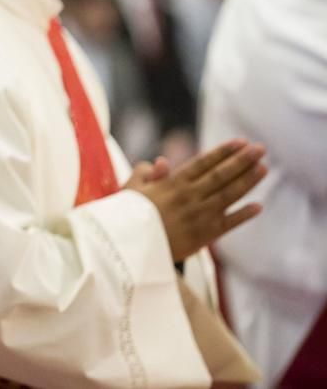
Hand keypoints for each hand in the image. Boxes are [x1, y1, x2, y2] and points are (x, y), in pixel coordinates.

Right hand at [125, 140, 266, 261]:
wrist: (130, 249)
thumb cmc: (127, 216)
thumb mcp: (131, 189)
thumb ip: (146, 172)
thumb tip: (162, 162)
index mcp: (172, 183)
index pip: (203, 163)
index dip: (223, 152)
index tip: (240, 142)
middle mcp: (189, 197)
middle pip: (221, 175)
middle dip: (242, 161)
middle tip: (260, 149)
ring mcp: (199, 216)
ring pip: (229, 195)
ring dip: (248, 181)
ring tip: (263, 168)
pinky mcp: (203, 236)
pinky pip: (228, 224)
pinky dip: (243, 215)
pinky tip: (258, 206)